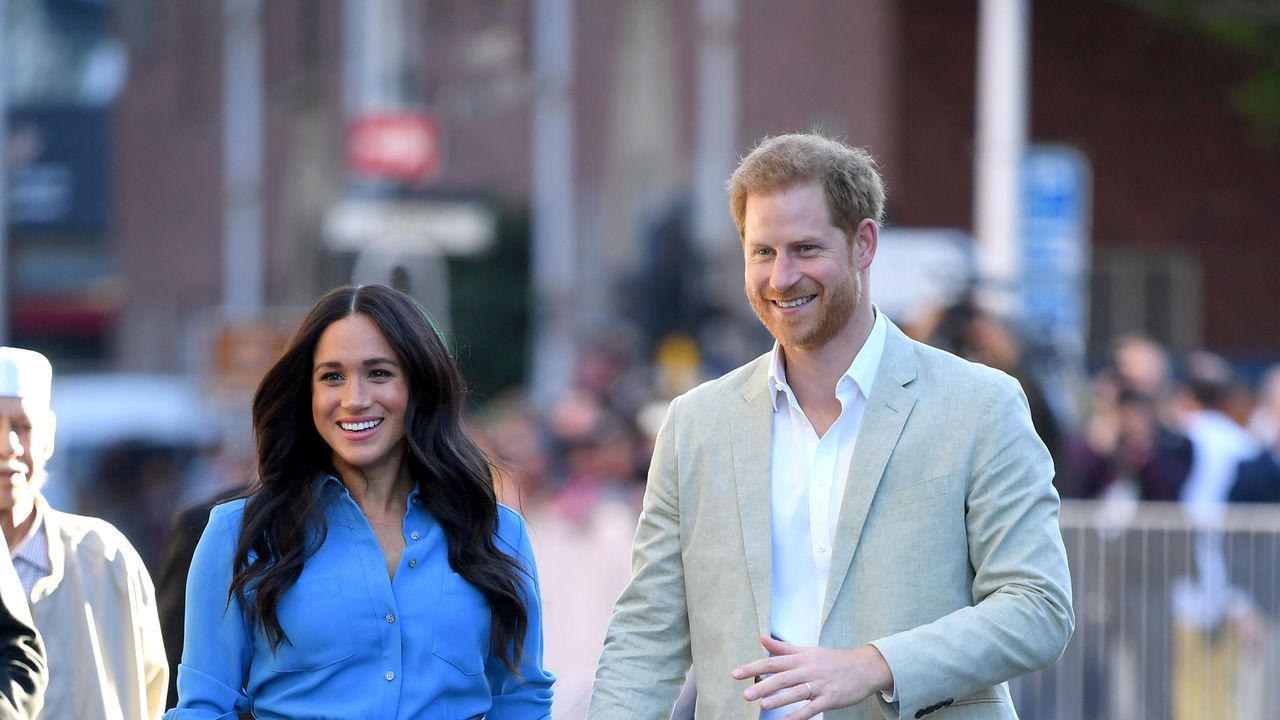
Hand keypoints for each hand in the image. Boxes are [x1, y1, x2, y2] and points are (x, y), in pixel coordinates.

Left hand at [731, 635, 893, 718]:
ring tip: (762, 705)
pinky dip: (799, 716)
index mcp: (801, 658)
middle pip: (782, 677)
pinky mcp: (830, 698)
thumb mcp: (808, 650)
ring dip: (779, 699)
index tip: (736, 673)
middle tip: (745, 694)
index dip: (754, 667)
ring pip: (796, 692)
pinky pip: (812, 709)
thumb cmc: (832, 660)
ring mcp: (820, 685)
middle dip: (763, 685)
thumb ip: (783, 647)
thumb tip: (762, 638)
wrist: (864, 667)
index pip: (773, 661)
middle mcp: (808, 670)